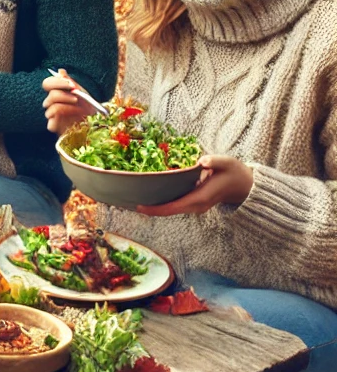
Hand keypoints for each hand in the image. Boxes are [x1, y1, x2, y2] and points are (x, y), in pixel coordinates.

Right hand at [42, 68, 97, 134]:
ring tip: (79, 107)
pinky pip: (52, 120)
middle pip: (51, 95)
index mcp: (56, 91)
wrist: (94, 123)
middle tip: (77, 96)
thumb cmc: (87, 106)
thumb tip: (60, 71)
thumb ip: (70, 82)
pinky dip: (63, 117)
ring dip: (67, 106)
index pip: (47, 83)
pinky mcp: (53, 125)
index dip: (56, 82)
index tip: (70, 84)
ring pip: (52, 107)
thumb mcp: (81, 92)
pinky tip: (74, 117)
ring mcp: (52, 114)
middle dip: (64, 94)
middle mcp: (52, 102)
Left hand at [136, 155, 253, 215]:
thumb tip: (202, 161)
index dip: (156, 209)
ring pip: (171, 209)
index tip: (140, 207)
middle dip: (149, 209)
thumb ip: (214, 161)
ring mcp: (194, 206)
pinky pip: (174, 205)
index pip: (174, 207)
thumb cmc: (234, 172)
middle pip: (168, 211)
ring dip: (154, 206)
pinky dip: (161, 202)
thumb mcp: (227, 162)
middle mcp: (195, 206)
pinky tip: (149, 194)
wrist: (244, 185)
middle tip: (128, 201)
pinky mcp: (193, 203)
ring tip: (134, 197)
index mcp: (200, 198)